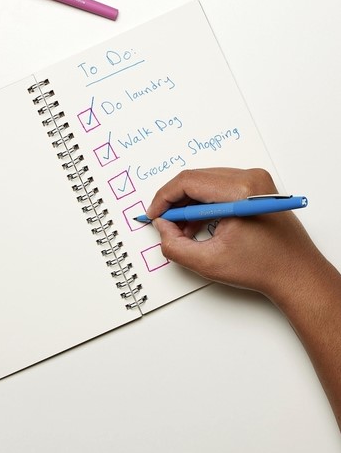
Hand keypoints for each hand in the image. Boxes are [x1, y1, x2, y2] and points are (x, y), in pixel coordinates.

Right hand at [146, 168, 323, 297]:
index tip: (154, 215)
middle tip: (165, 223)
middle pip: (195, 179)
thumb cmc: (264, 268)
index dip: (164, 198)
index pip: (187, 181)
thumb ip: (174, 245)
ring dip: (188, 203)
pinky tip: (197, 224)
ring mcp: (255, 180)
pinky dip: (202, 203)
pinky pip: (218, 187)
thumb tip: (161, 227)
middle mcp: (250, 178)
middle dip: (174, 201)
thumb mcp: (208, 262)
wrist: (297, 274)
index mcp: (240, 191)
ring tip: (182, 229)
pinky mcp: (256, 187)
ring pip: (205, 182)